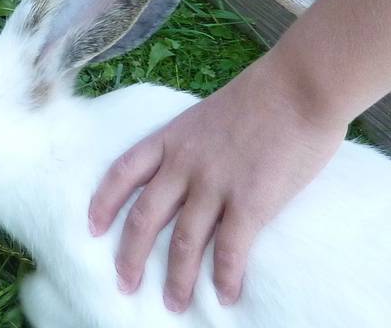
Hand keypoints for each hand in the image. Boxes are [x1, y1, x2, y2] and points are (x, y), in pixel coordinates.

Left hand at [87, 56, 347, 311]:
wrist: (299, 84)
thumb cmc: (263, 94)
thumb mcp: (209, 114)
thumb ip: (196, 143)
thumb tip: (196, 169)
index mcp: (171, 138)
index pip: (123, 173)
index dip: (103, 203)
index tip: (92, 228)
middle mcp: (184, 163)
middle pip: (145, 217)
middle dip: (130, 255)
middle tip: (124, 283)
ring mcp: (214, 183)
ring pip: (184, 242)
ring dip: (177, 279)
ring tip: (173, 304)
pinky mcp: (250, 202)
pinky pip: (230, 250)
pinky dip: (224, 277)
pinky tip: (224, 296)